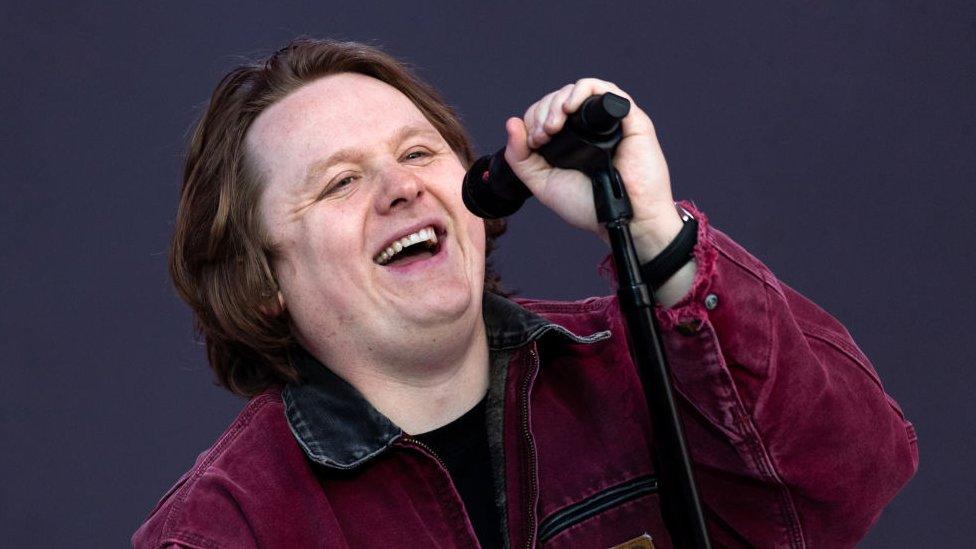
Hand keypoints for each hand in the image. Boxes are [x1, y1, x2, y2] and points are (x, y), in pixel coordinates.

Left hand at [504, 78, 683, 260]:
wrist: (623, 220)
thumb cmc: (590, 207)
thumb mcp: (544, 184)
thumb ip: (521, 158)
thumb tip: (512, 123)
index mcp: (571, 140)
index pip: (546, 112)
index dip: (534, 119)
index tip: (534, 142)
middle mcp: (589, 127)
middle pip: (559, 98)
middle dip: (543, 112)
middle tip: (542, 136)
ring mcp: (609, 121)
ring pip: (579, 90)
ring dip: (558, 102)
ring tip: (553, 125)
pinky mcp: (630, 118)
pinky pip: (605, 89)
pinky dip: (583, 90)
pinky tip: (570, 107)